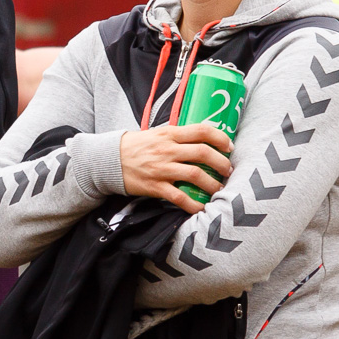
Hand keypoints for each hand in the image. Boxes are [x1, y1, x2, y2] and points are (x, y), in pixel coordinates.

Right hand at [119, 123, 233, 214]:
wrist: (109, 160)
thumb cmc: (137, 146)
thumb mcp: (157, 133)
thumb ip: (178, 136)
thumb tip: (204, 139)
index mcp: (170, 133)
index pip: (201, 130)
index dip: (220, 138)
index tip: (229, 146)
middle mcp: (168, 150)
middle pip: (203, 153)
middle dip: (221, 163)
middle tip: (228, 170)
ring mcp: (162, 169)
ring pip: (195, 175)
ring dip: (212, 184)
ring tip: (219, 188)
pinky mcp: (155, 186)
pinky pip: (179, 197)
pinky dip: (193, 204)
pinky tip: (202, 207)